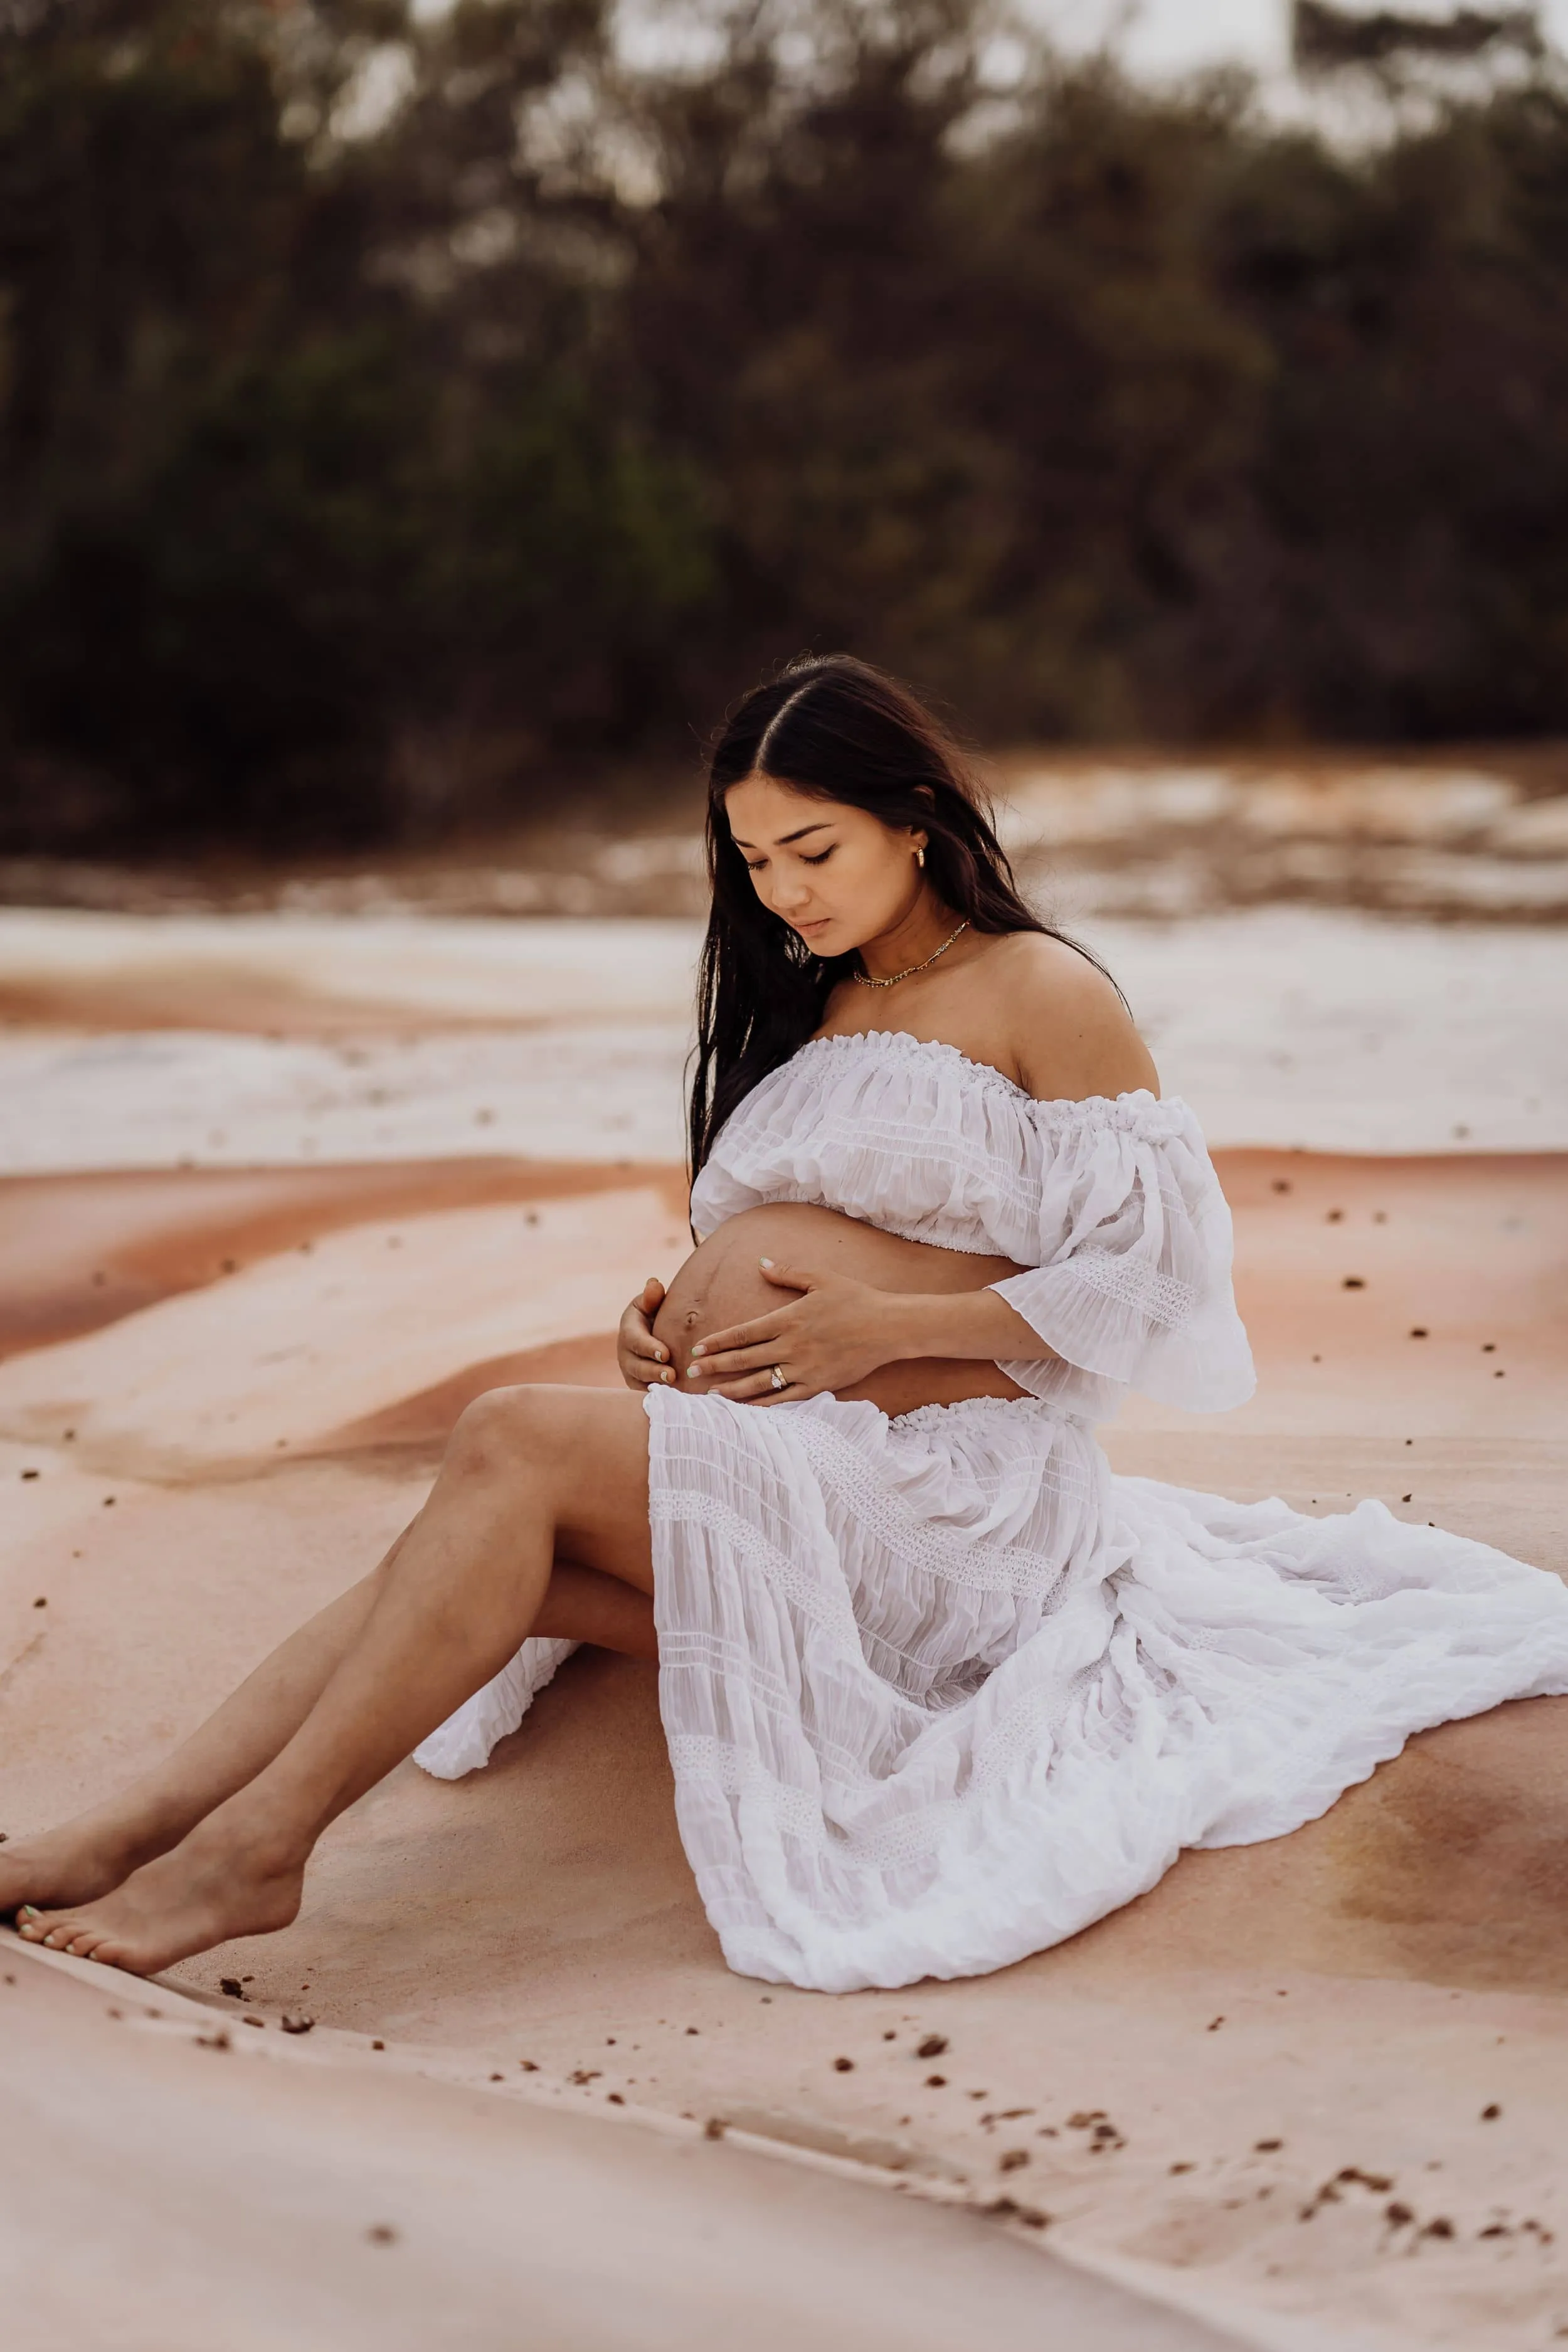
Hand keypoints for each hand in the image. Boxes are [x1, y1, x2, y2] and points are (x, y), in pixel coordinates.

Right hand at [618, 1277, 674, 1391]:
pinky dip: (659, 1398)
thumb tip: (654, 1284)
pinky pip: (645, 1395)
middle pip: (636, 1366)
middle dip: (653, 1371)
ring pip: (639, 1383)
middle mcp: (626, 1353)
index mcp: (629, 1330)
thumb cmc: (656, 1313)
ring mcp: (631, 1372)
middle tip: (671, 1375)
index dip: (648, 1348)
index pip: (635, 1340)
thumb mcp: (652, 1302)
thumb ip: (653, 1297)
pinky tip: (675, 1400)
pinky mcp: (639, 1385)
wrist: (656, 1332)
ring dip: (656, 1386)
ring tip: (674, 1387)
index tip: (666, 1354)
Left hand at [684, 1259, 901, 1403]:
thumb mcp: (821, 1278)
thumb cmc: (857, 1299)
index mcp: (789, 1318)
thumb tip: (760, 1263)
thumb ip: (787, 1273)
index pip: (744, 1333)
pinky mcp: (819, 1385)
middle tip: (691, 1371)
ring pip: (760, 1382)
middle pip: (745, 1359)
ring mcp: (805, 1368)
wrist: (889, 1326)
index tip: (698, 1347)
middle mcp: (792, 1346)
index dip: (719, 1341)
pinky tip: (748, 1408)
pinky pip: (786, 1399)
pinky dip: (764, 1405)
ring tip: (712, 1393)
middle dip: (715, 1365)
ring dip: (733, 1388)